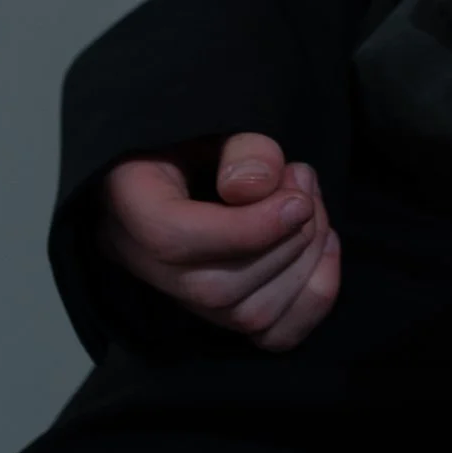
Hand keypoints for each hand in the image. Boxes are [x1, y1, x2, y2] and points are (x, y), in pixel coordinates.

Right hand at [99, 132, 342, 351]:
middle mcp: (142, 263)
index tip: (297, 198)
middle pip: (217, 288)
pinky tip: (324, 245)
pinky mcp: (221, 315)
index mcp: (127, 203)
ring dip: (304, 259)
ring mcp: (180, 297)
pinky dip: (313, 296)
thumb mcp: (210, 117)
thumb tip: (257, 187)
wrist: (184, 155)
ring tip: (309, 202)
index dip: (246, 228)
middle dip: (285, 240)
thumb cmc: (195, 133)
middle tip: (304, 184)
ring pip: (248, 315)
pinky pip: (272, 335)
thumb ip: (239, 147)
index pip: (173, 239)